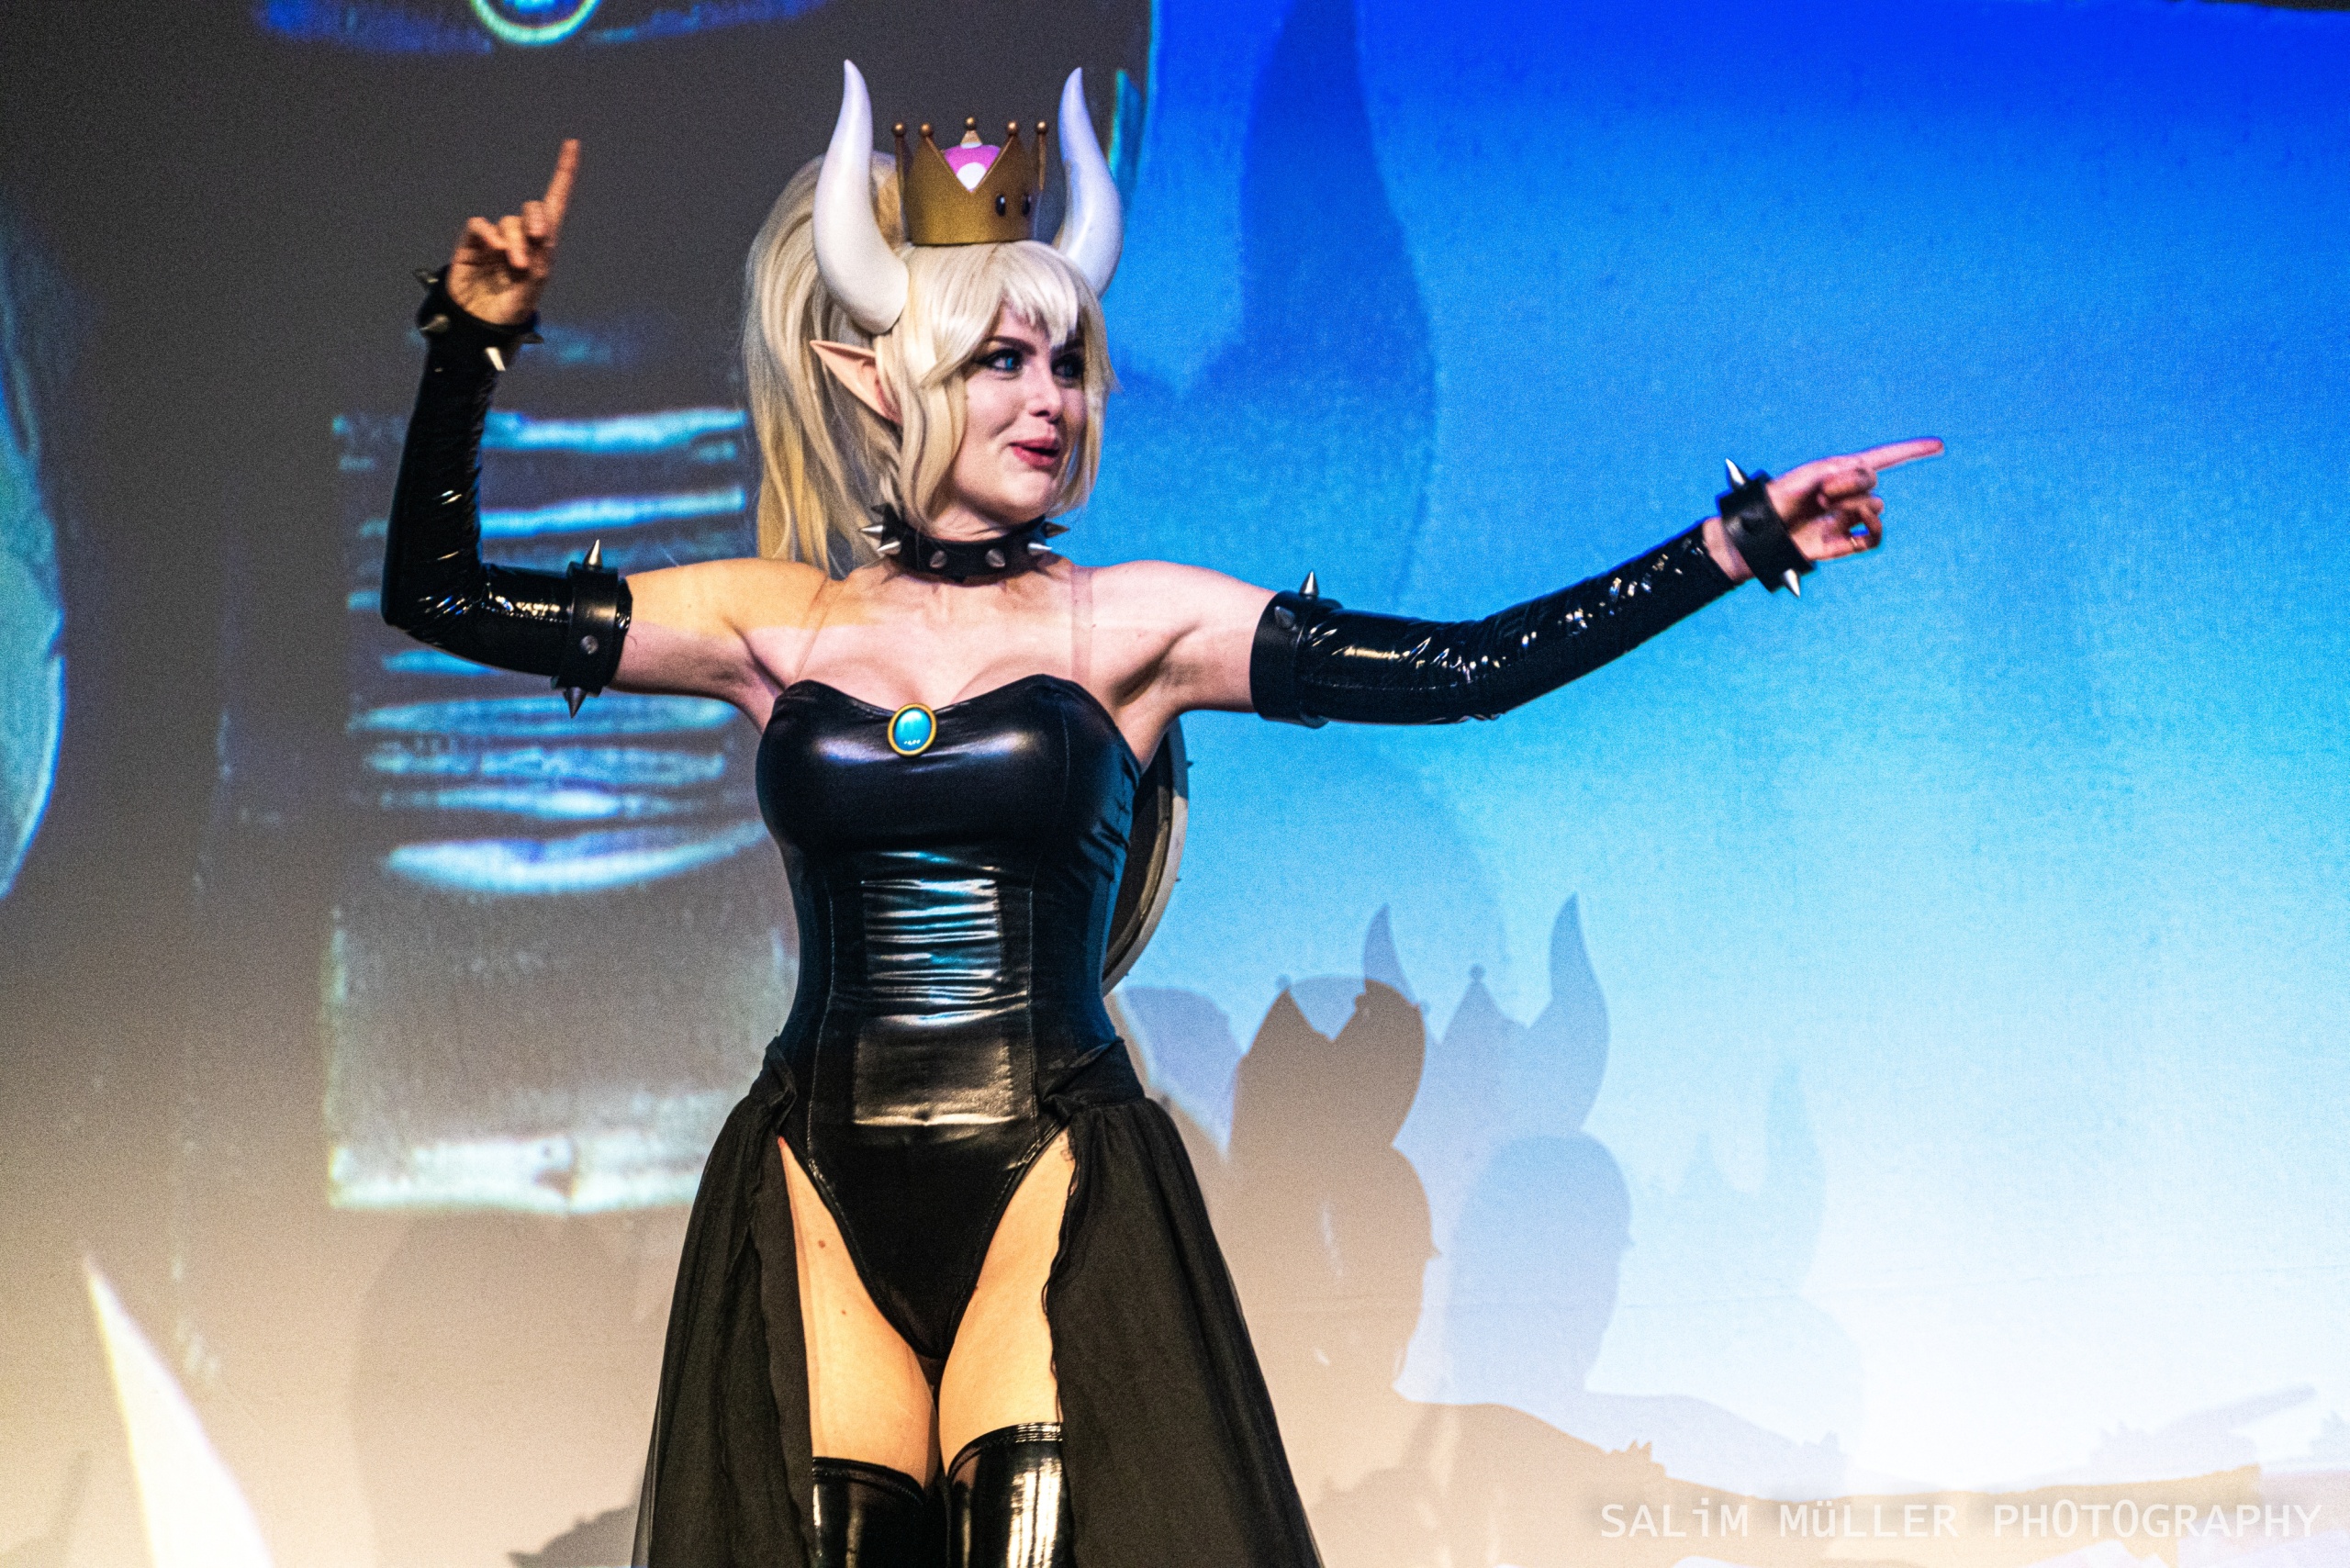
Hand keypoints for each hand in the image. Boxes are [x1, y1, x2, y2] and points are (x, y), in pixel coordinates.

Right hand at [447, 140, 578, 325]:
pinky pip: (481, 226)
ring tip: (514, 265)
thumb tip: (537, 231)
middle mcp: (521, 239)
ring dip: (514, 240)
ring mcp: (496, 240)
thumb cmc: (511, 309)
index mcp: (543, 247)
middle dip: (537, 220)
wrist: (480, 326)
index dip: (564, 173)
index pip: (555, 204)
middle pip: (533, 210)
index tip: (572, 144)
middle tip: (539, 240)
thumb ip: (540, 257)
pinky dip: (489, 234)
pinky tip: (494, 250)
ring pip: (508, 223)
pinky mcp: (473, 244)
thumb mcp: (533, 286)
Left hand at [1766, 438, 1942, 563]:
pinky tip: (1844, 527)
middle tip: (1819, 494)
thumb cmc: (1780, 499)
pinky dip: (1868, 530)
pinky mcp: (1848, 542)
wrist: (1763, 533)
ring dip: (1849, 508)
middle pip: (1872, 481)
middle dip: (1848, 484)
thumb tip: (1868, 483)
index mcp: (1843, 471)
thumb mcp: (1809, 475)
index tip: (1938, 445)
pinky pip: (1875, 538)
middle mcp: (1851, 493)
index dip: (1911, 451)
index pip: (1884, 458)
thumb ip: (1842, 471)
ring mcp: (1851, 518)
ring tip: (1822, 512)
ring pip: (1875, 507)